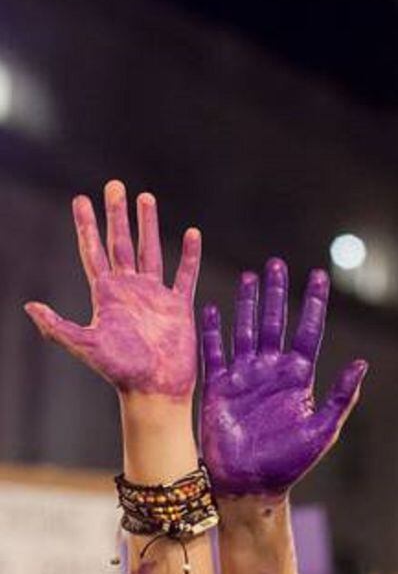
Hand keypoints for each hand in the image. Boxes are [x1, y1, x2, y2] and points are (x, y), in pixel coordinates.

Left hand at [24, 180, 201, 397]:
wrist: (154, 387)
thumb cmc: (120, 370)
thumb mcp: (86, 345)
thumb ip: (58, 326)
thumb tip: (29, 305)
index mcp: (106, 294)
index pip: (93, 251)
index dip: (87, 225)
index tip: (81, 199)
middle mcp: (129, 289)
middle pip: (121, 242)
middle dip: (117, 214)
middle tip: (115, 185)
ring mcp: (155, 295)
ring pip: (151, 250)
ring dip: (149, 224)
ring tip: (146, 198)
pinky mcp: (178, 304)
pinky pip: (184, 273)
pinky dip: (188, 254)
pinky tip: (191, 234)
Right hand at [200, 258, 366, 496]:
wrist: (250, 487)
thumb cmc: (290, 463)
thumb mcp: (323, 430)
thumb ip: (340, 396)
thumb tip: (362, 363)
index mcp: (299, 377)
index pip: (308, 330)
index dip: (313, 303)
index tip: (319, 274)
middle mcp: (272, 370)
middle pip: (276, 321)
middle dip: (277, 293)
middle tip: (276, 263)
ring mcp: (245, 376)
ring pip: (247, 329)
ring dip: (247, 304)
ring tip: (249, 276)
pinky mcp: (219, 387)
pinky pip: (214, 352)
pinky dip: (212, 331)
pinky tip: (210, 308)